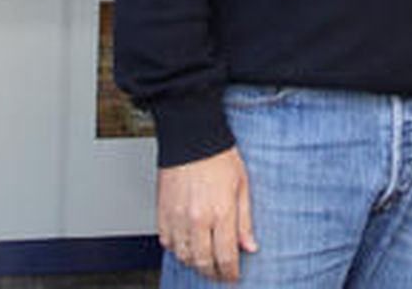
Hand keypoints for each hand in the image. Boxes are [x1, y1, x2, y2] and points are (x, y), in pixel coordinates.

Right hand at [157, 147, 257, 281]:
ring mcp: (177, 217)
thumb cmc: (219, 156)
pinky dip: (176, 249)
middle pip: (203, 262)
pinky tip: (186, 245)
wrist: (191, 137)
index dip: (230, 273)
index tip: (233, 276)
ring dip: (195, 263)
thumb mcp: (242, 187)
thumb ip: (245, 221)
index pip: (226, 257)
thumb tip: (250, 247)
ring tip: (205, 261)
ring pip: (183, 256)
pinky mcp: (162, 212)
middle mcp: (197, 218)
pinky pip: (166, 242)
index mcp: (220, 212)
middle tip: (220, 273)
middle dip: (214, 273)